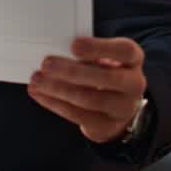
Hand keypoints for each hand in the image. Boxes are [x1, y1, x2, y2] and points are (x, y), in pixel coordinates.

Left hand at [27, 36, 146, 142]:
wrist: (116, 106)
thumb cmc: (103, 71)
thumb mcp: (102, 57)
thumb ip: (84, 53)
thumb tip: (52, 50)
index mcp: (132, 60)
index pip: (124, 50)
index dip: (100, 48)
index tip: (74, 45)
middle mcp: (133, 84)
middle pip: (106, 78)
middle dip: (72, 71)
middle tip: (46, 64)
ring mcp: (122, 108)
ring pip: (89, 99)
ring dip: (58, 89)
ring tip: (36, 80)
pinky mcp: (106, 125)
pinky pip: (77, 115)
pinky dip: (54, 103)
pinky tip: (39, 93)